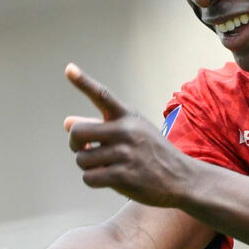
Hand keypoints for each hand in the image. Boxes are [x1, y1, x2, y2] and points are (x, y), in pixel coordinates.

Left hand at [64, 63, 194, 206]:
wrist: (181, 177)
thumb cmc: (151, 152)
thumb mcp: (130, 132)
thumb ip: (98, 125)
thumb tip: (66, 122)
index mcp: (127, 116)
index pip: (102, 95)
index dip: (83, 82)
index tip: (69, 68)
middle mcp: (126, 131)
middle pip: (78, 132)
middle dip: (75, 143)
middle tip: (84, 148)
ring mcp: (125, 153)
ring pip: (82, 159)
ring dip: (88, 166)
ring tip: (105, 166)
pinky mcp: (124, 176)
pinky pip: (89, 177)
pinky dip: (93, 179)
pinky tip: (108, 178)